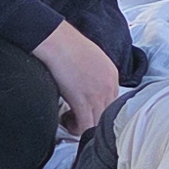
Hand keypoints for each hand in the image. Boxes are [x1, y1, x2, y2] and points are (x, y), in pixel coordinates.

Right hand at [31, 19, 123, 138]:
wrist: (56, 39)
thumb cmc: (67, 45)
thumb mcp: (91, 59)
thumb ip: (94, 75)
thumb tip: (85, 87)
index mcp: (112, 76)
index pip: (113, 103)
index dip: (97, 110)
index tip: (84, 109)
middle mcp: (109, 86)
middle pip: (107, 116)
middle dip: (92, 120)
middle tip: (76, 116)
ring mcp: (98, 95)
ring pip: (98, 125)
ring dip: (84, 126)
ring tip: (69, 118)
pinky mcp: (83, 101)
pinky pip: (85, 127)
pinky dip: (75, 129)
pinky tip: (65, 119)